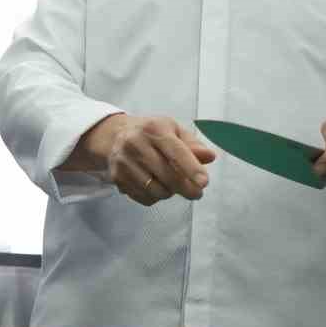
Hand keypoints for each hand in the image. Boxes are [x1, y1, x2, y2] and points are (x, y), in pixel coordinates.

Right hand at [74, 114, 216, 205]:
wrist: (115, 136)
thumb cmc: (151, 133)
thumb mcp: (173, 130)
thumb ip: (193, 144)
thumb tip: (210, 156)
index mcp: (154, 129)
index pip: (176, 152)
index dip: (191, 169)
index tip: (204, 182)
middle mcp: (136, 144)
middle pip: (167, 175)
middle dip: (187, 188)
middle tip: (197, 193)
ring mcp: (124, 162)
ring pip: (156, 190)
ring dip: (170, 192)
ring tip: (173, 185)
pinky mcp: (117, 177)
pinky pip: (144, 198)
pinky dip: (155, 197)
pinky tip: (157, 186)